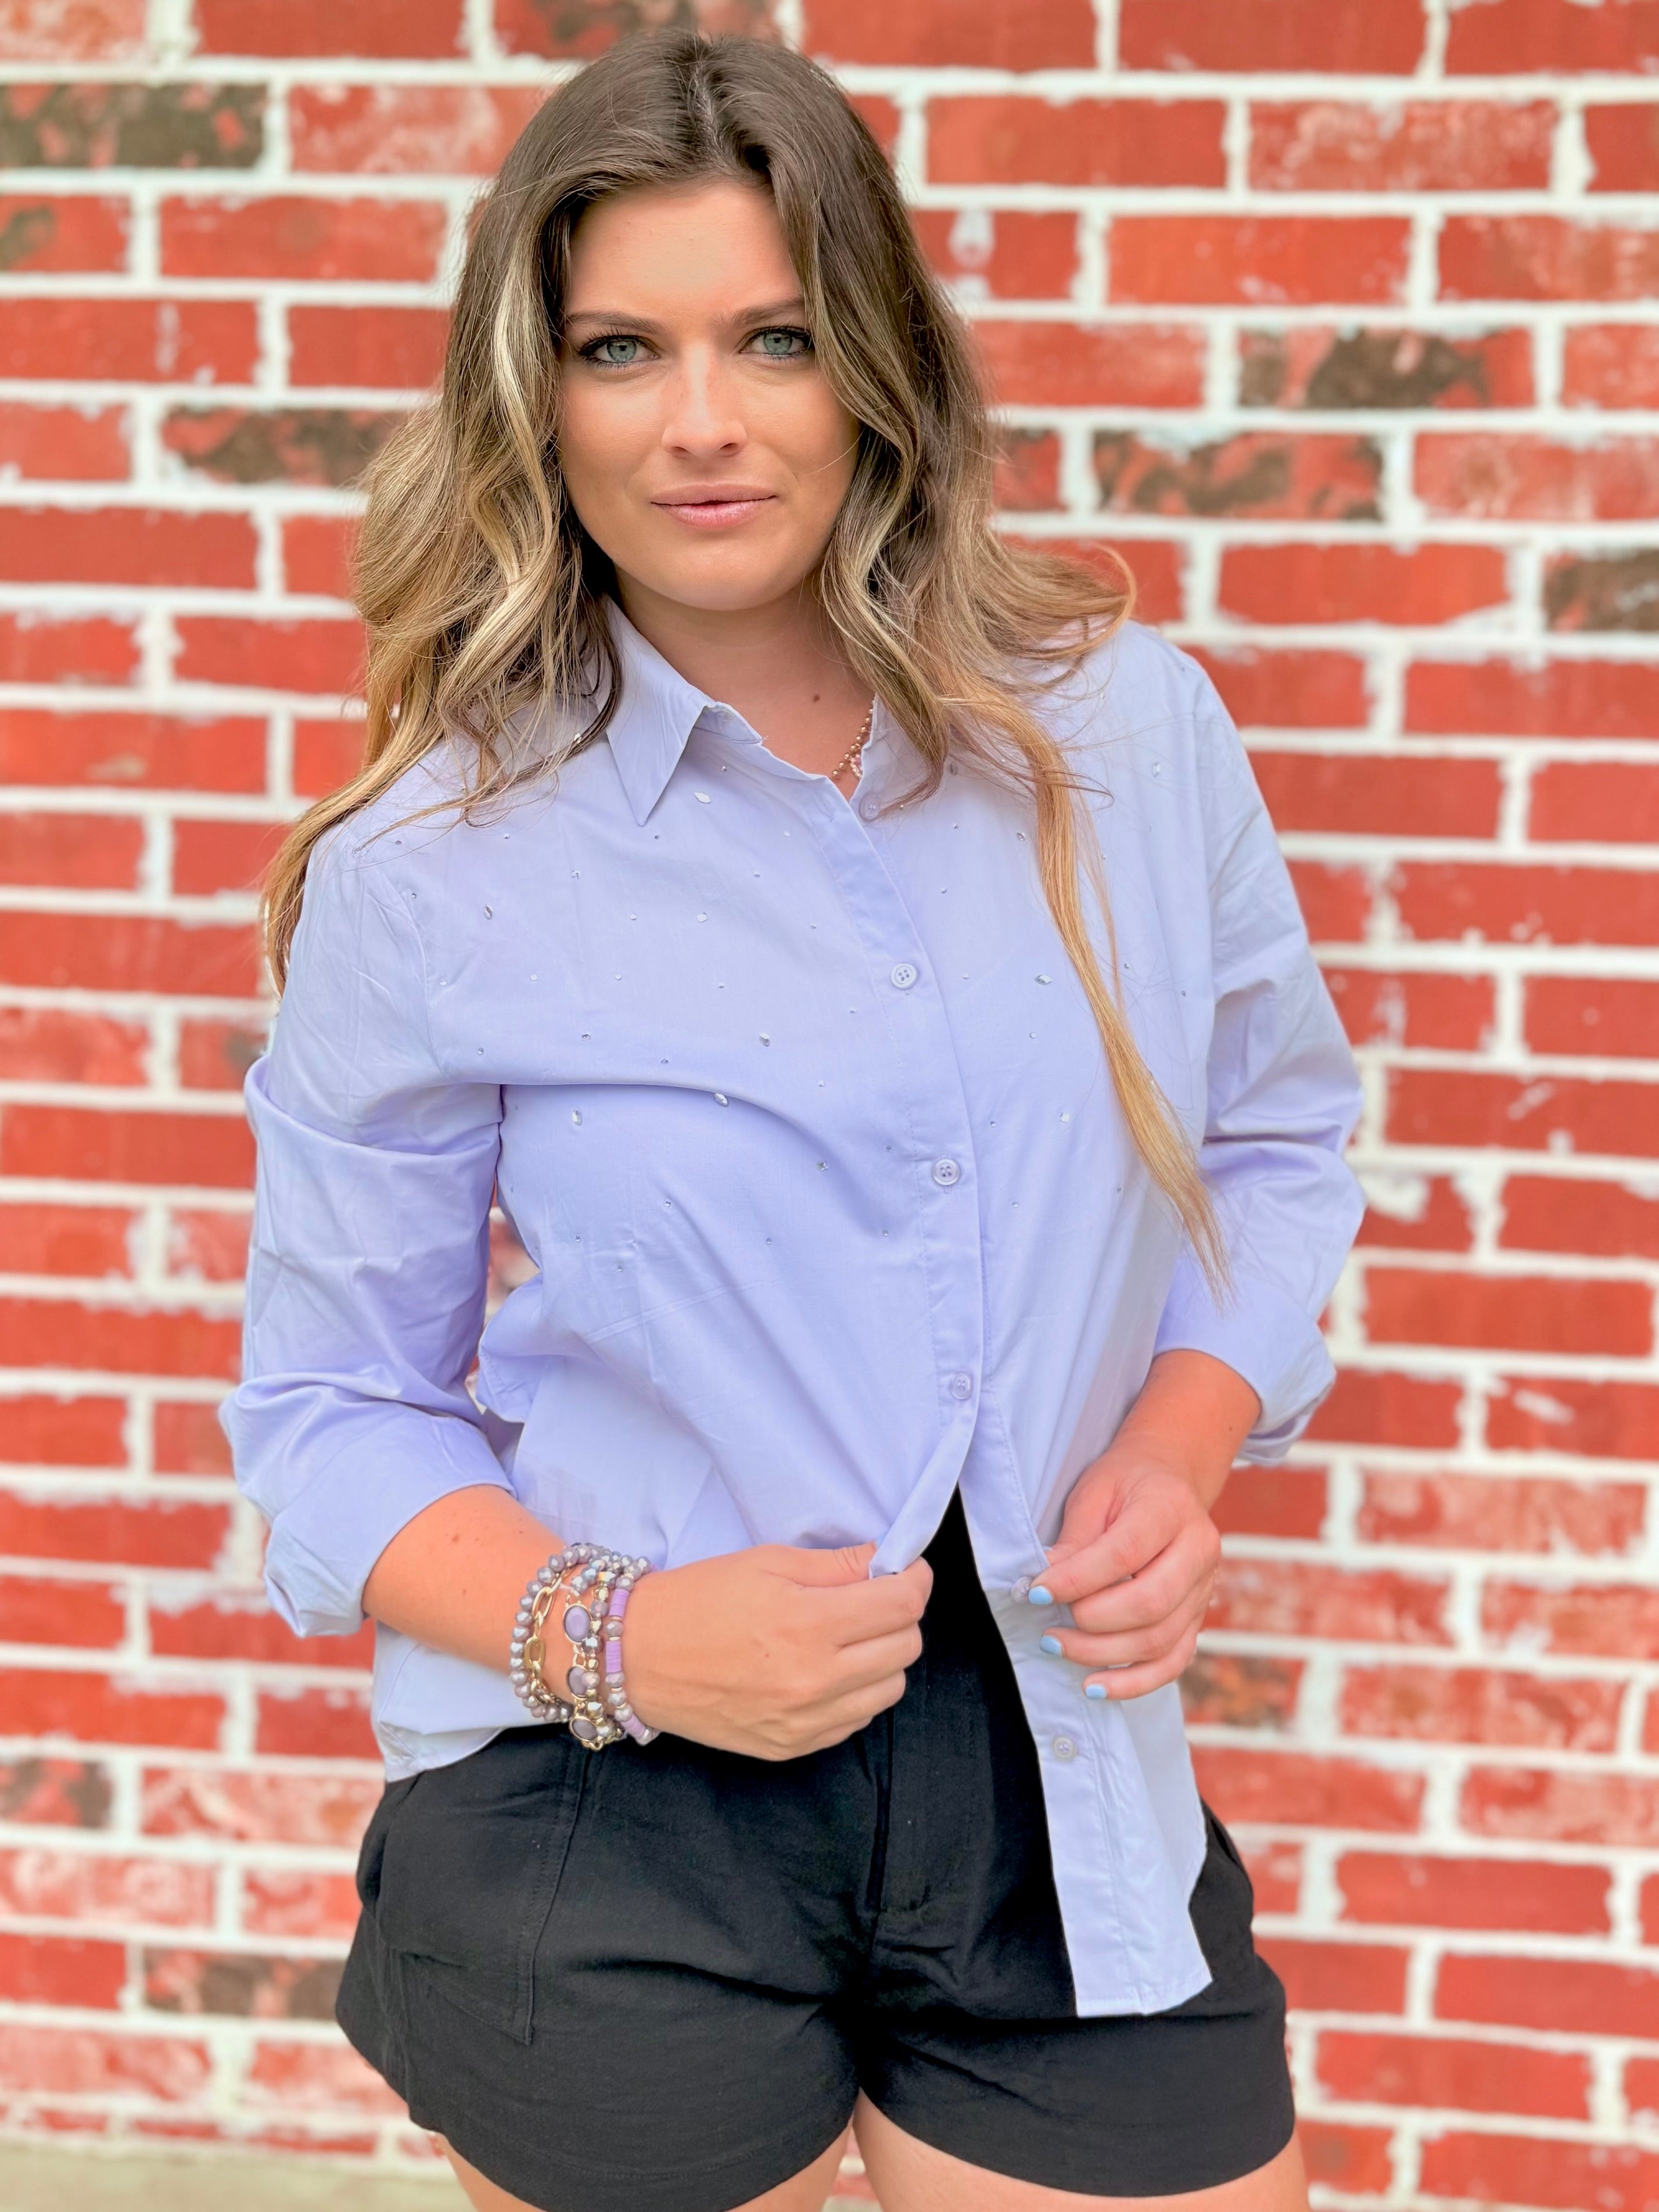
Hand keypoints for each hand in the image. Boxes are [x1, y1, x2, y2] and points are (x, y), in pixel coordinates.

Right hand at [619, 1541, 932, 1759]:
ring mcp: (805, 1721)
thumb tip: (888, 1562)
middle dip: (899, 1615)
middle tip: (871, 1599)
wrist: (637, 1657)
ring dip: (882, 1657)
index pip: (903, 1605)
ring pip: (890, 1688)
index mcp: (808, 1624)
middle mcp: (815, 1680)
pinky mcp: (792, 1747)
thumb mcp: (766, 1563)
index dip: (913, 1579)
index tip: (904, 1569)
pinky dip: (855, 1692)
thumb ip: (836, 1564)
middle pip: (906, 1647)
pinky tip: (826, 1670)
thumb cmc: (699, 1599)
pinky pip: (856, 1721)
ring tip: (848, 1637)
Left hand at [1031, 1350, 1258, 1700]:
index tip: (1038, 1591)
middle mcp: (1199, 1550)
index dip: (1078, 1579)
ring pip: (1160, 1639)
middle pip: (1150, 1603)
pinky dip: (1134, 1683)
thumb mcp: (1093, 1495)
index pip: (1125, 1553)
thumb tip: (1045, 1587)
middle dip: (1091, 1623)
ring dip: (1103, 1654)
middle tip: (1049, 1626)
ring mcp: (1205, 1589)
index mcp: (1171, 1508)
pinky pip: (1173, 1662)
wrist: (1169, 1481)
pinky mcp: (1198, 1618)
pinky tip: (1095, 1686)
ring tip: (1057, 1647)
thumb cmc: (1124, 1484)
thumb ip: (1074, 1542)